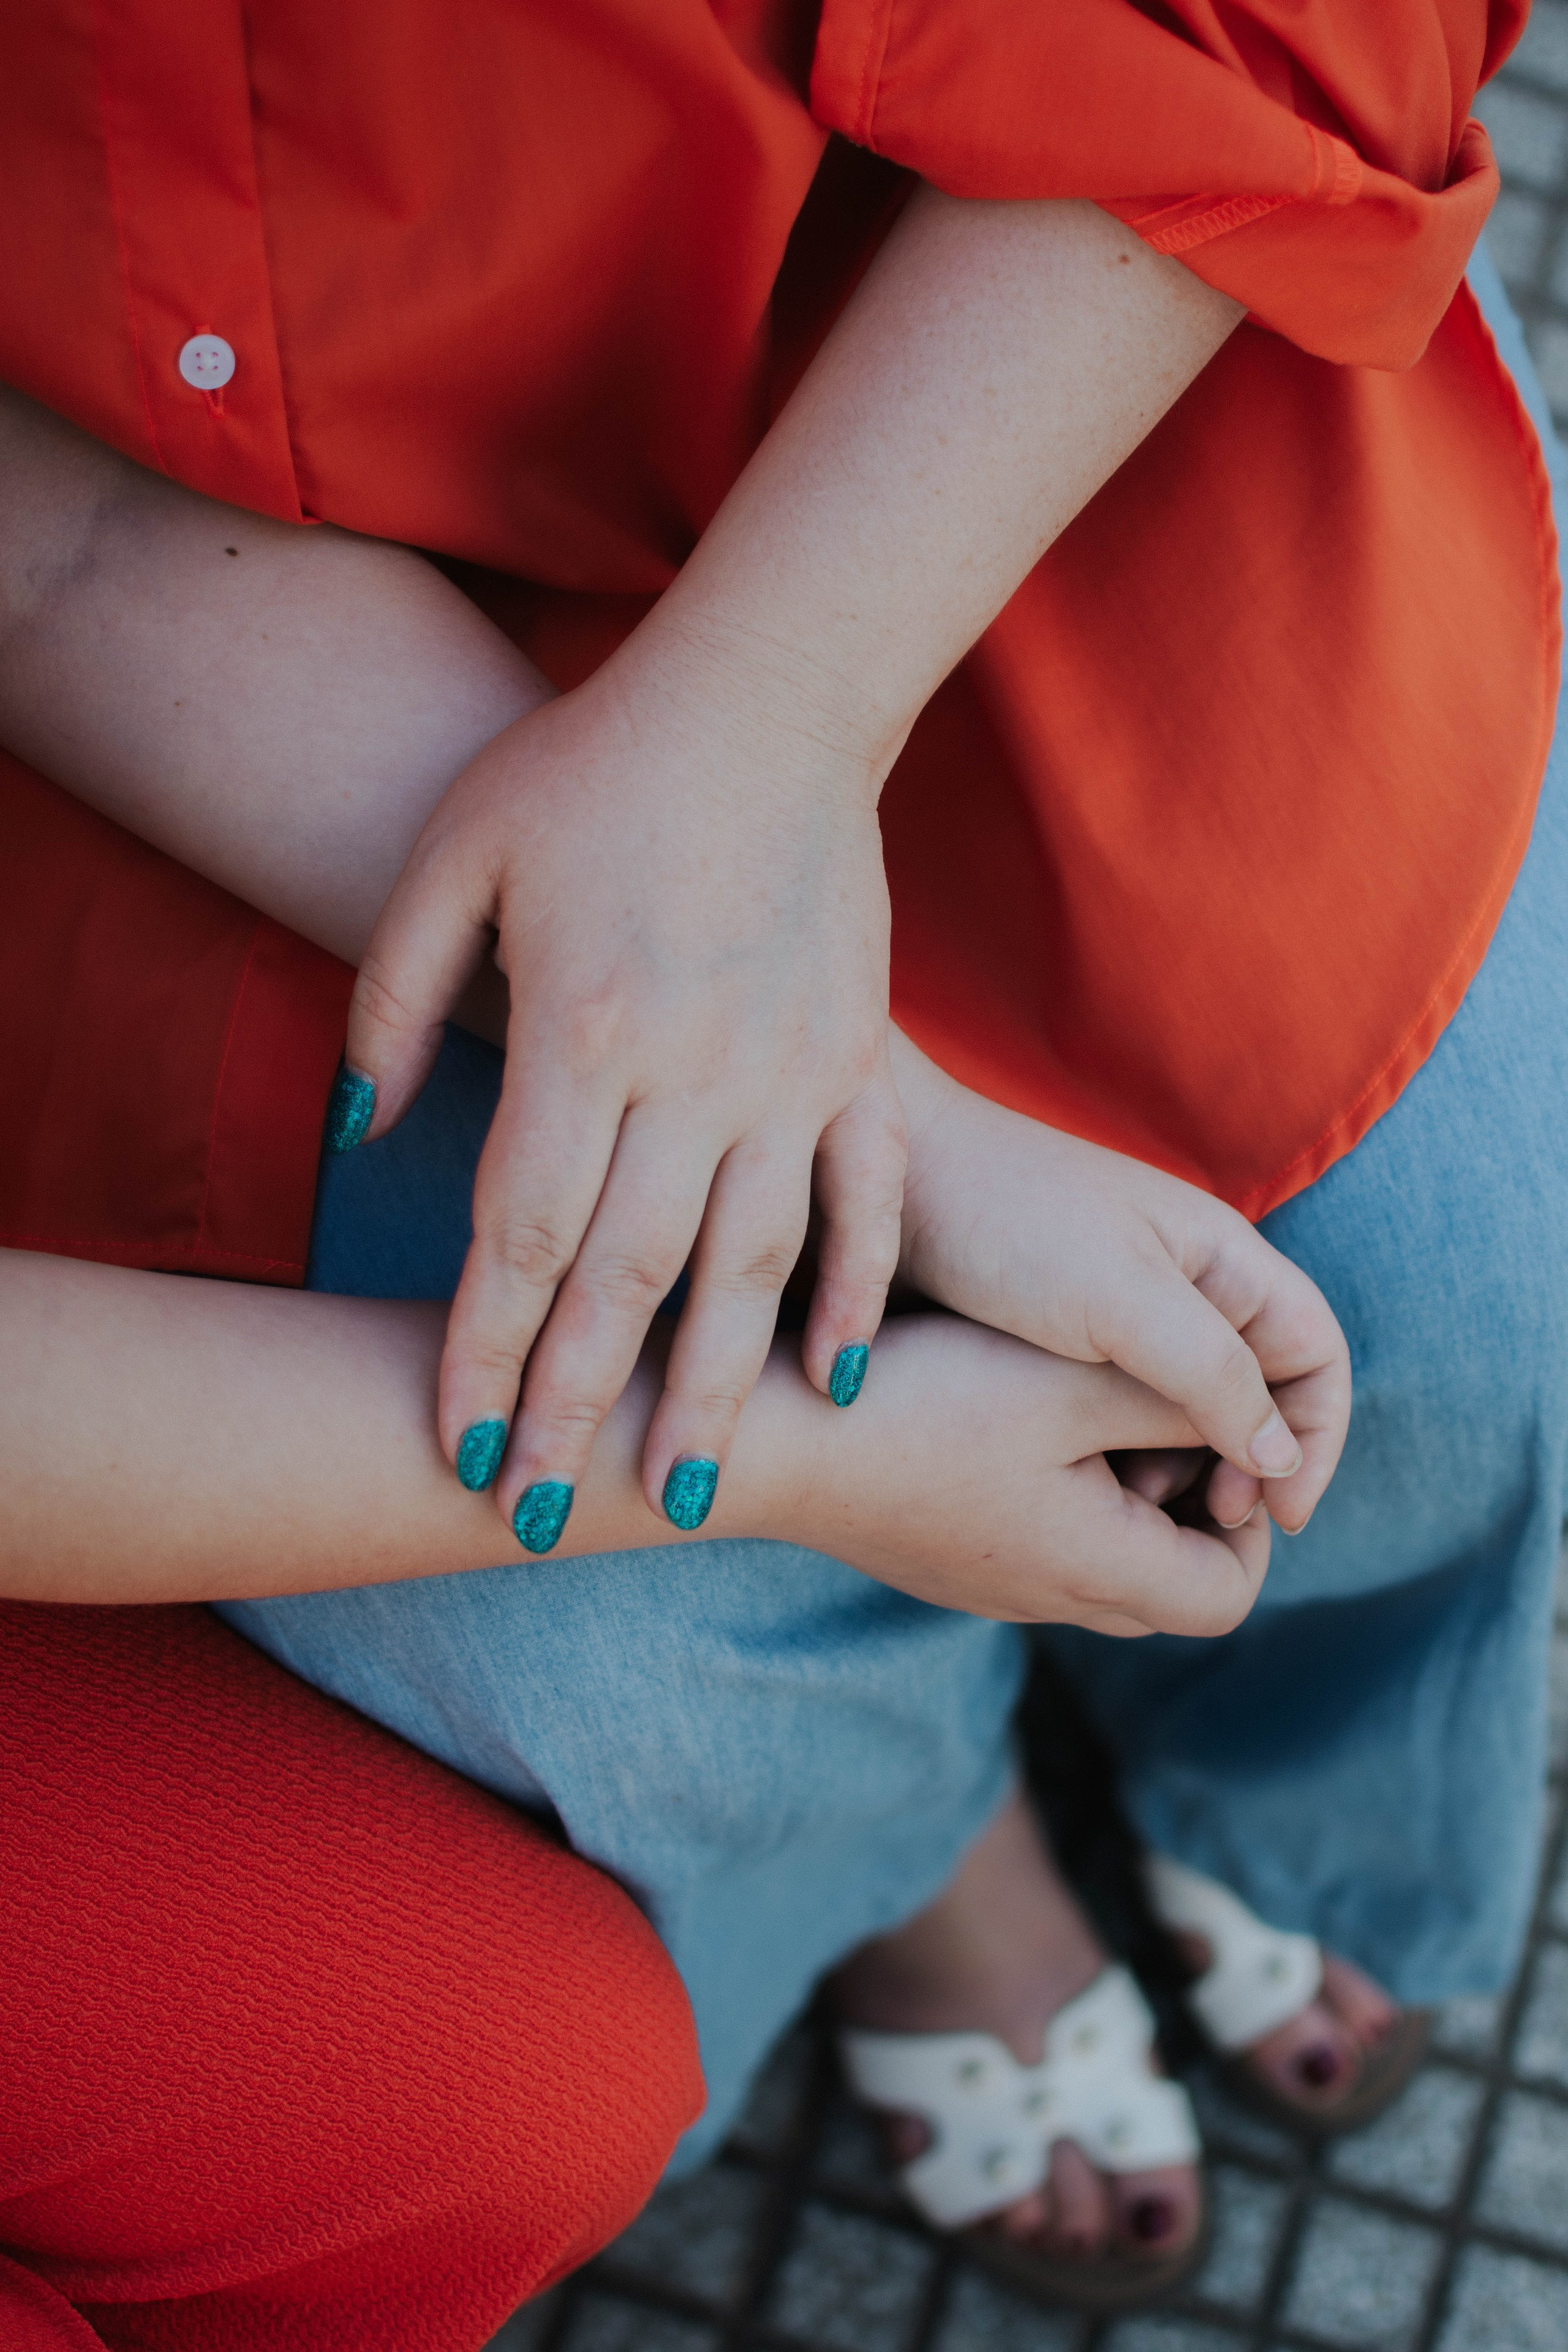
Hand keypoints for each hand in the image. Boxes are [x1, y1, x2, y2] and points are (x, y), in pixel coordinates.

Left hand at [341, 610, 906, 1541]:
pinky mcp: (861, 1058)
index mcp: (582, 1026)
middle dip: (580, 1407)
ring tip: (688, 1493)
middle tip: (548, 1517)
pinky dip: (858, 1288)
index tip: (461, 1448)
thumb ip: (394, 1004)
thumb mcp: (452, 859)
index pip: (520, 1230)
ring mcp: (795, 1070)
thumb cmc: (589, 767)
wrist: (766, 697)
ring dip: (719, 1388)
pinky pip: (870, 1196)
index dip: (486, 1350)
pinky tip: (841, 1380)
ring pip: (755, 1264)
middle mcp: (695, 1069)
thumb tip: (357, 1137)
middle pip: (628, 1276)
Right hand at [762, 1312, 1270, 1630]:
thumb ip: (1185, 1403)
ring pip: (1104, 1563)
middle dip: (1193, 1505)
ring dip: (1125, 1495)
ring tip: (1090, 1408)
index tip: (1224, 1443)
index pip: (1230, 1595)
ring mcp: (990, 1587)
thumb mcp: (1077, 1383)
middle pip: (1172, 1586)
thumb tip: (1266, 1429)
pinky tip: (1019, 1418)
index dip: (1253, 1526)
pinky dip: (1063, 1495)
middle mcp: (1050, 1599)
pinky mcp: (944, 1559)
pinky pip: (1039, 1546)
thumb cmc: (928, 1403)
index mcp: (1099, 1570)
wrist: (776, 1443)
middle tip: (1165, 1419)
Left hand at [891, 1031, 1350, 1534]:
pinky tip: (1083, 1490)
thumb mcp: (1120, 1300)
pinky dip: (1120, 1460)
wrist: (876, 1181)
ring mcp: (1117, 1316)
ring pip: (1182, 1417)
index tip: (1280, 1518)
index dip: (1315, 1441)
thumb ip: (1210, 1374)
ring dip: (1180, 1472)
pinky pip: (1116, 1418)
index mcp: (1221, 1259)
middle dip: (1248, 1467)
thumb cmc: (1002, 1222)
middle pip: (1258, 1397)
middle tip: (1206, 1526)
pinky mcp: (1054, 1345)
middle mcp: (1180, 1287)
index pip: (1315, 1358)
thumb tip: (1279, 1460)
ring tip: (1136, 1509)